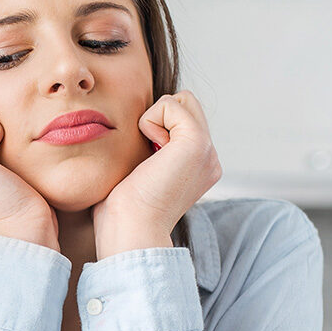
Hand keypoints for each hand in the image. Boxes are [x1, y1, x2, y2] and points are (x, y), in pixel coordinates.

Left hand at [92, 91, 221, 258]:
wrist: (130, 230)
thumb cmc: (122, 211)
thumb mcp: (139, 172)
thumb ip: (148, 151)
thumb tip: (134, 129)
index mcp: (198, 167)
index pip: (180, 119)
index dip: (153, 129)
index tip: (144, 166)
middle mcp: (209, 159)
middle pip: (184, 103)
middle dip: (156, 119)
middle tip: (146, 158)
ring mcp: (207, 151)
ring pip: (179, 100)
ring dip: (152, 120)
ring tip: (149, 157)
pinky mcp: (197, 143)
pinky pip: (170, 104)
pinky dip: (149, 122)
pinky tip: (150, 154)